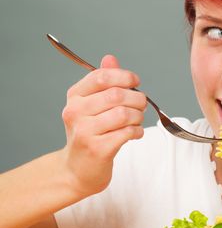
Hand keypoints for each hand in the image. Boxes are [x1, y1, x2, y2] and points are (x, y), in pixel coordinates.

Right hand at [59, 55, 146, 196]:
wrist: (77, 169)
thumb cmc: (90, 134)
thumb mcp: (91, 105)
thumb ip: (103, 82)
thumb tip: (110, 58)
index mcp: (75, 96)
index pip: (102, 76)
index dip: (124, 76)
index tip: (135, 82)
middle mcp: (76, 112)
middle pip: (117, 95)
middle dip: (137, 99)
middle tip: (141, 106)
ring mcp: (85, 131)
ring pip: (125, 114)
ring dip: (138, 117)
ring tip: (136, 121)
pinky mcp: (98, 149)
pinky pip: (127, 133)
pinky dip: (137, 132)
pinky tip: (134, 134)